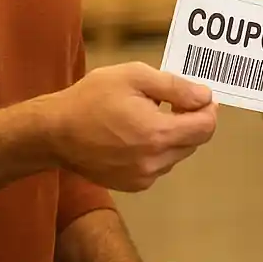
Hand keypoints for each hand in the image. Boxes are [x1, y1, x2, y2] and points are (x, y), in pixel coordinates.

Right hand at [46, 62, 217, 191]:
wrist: (54, 132)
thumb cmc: (92, 98)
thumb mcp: (134, 76)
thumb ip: (175, 86)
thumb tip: (205, 97)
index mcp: (158, 134)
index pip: (207, 127)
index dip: (208, 109)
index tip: (197, 96)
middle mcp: (155, 162)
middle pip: (195, 141)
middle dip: (190, 120)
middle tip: (169, 101)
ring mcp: (143, 177)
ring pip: (178, 154)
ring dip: (173, 135)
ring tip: (147, 116)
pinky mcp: (132, 185)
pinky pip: (160, 165)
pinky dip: (157, 150)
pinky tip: (135, 134)